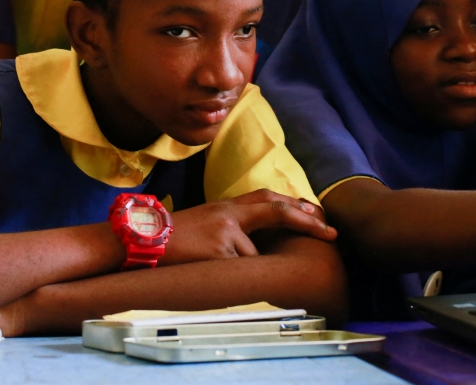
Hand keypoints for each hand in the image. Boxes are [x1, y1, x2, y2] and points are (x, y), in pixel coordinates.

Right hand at [160, 189, 335, 265]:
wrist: (144, 238)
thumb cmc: (173, 237)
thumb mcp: (206, 224)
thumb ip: (233, 226)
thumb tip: (257, 244)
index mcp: (227, 206)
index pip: (268, 198)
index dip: (295, 204)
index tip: (317, 213)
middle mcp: (230, 213)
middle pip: (277, 210)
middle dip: (308, 221)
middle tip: (331, 233)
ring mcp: (226, 230)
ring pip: (253, 256)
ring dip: (239, 265)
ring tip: (207, 261)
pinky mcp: (220, 250)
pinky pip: (238, 269)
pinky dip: (228, 275)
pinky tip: (205, 269)